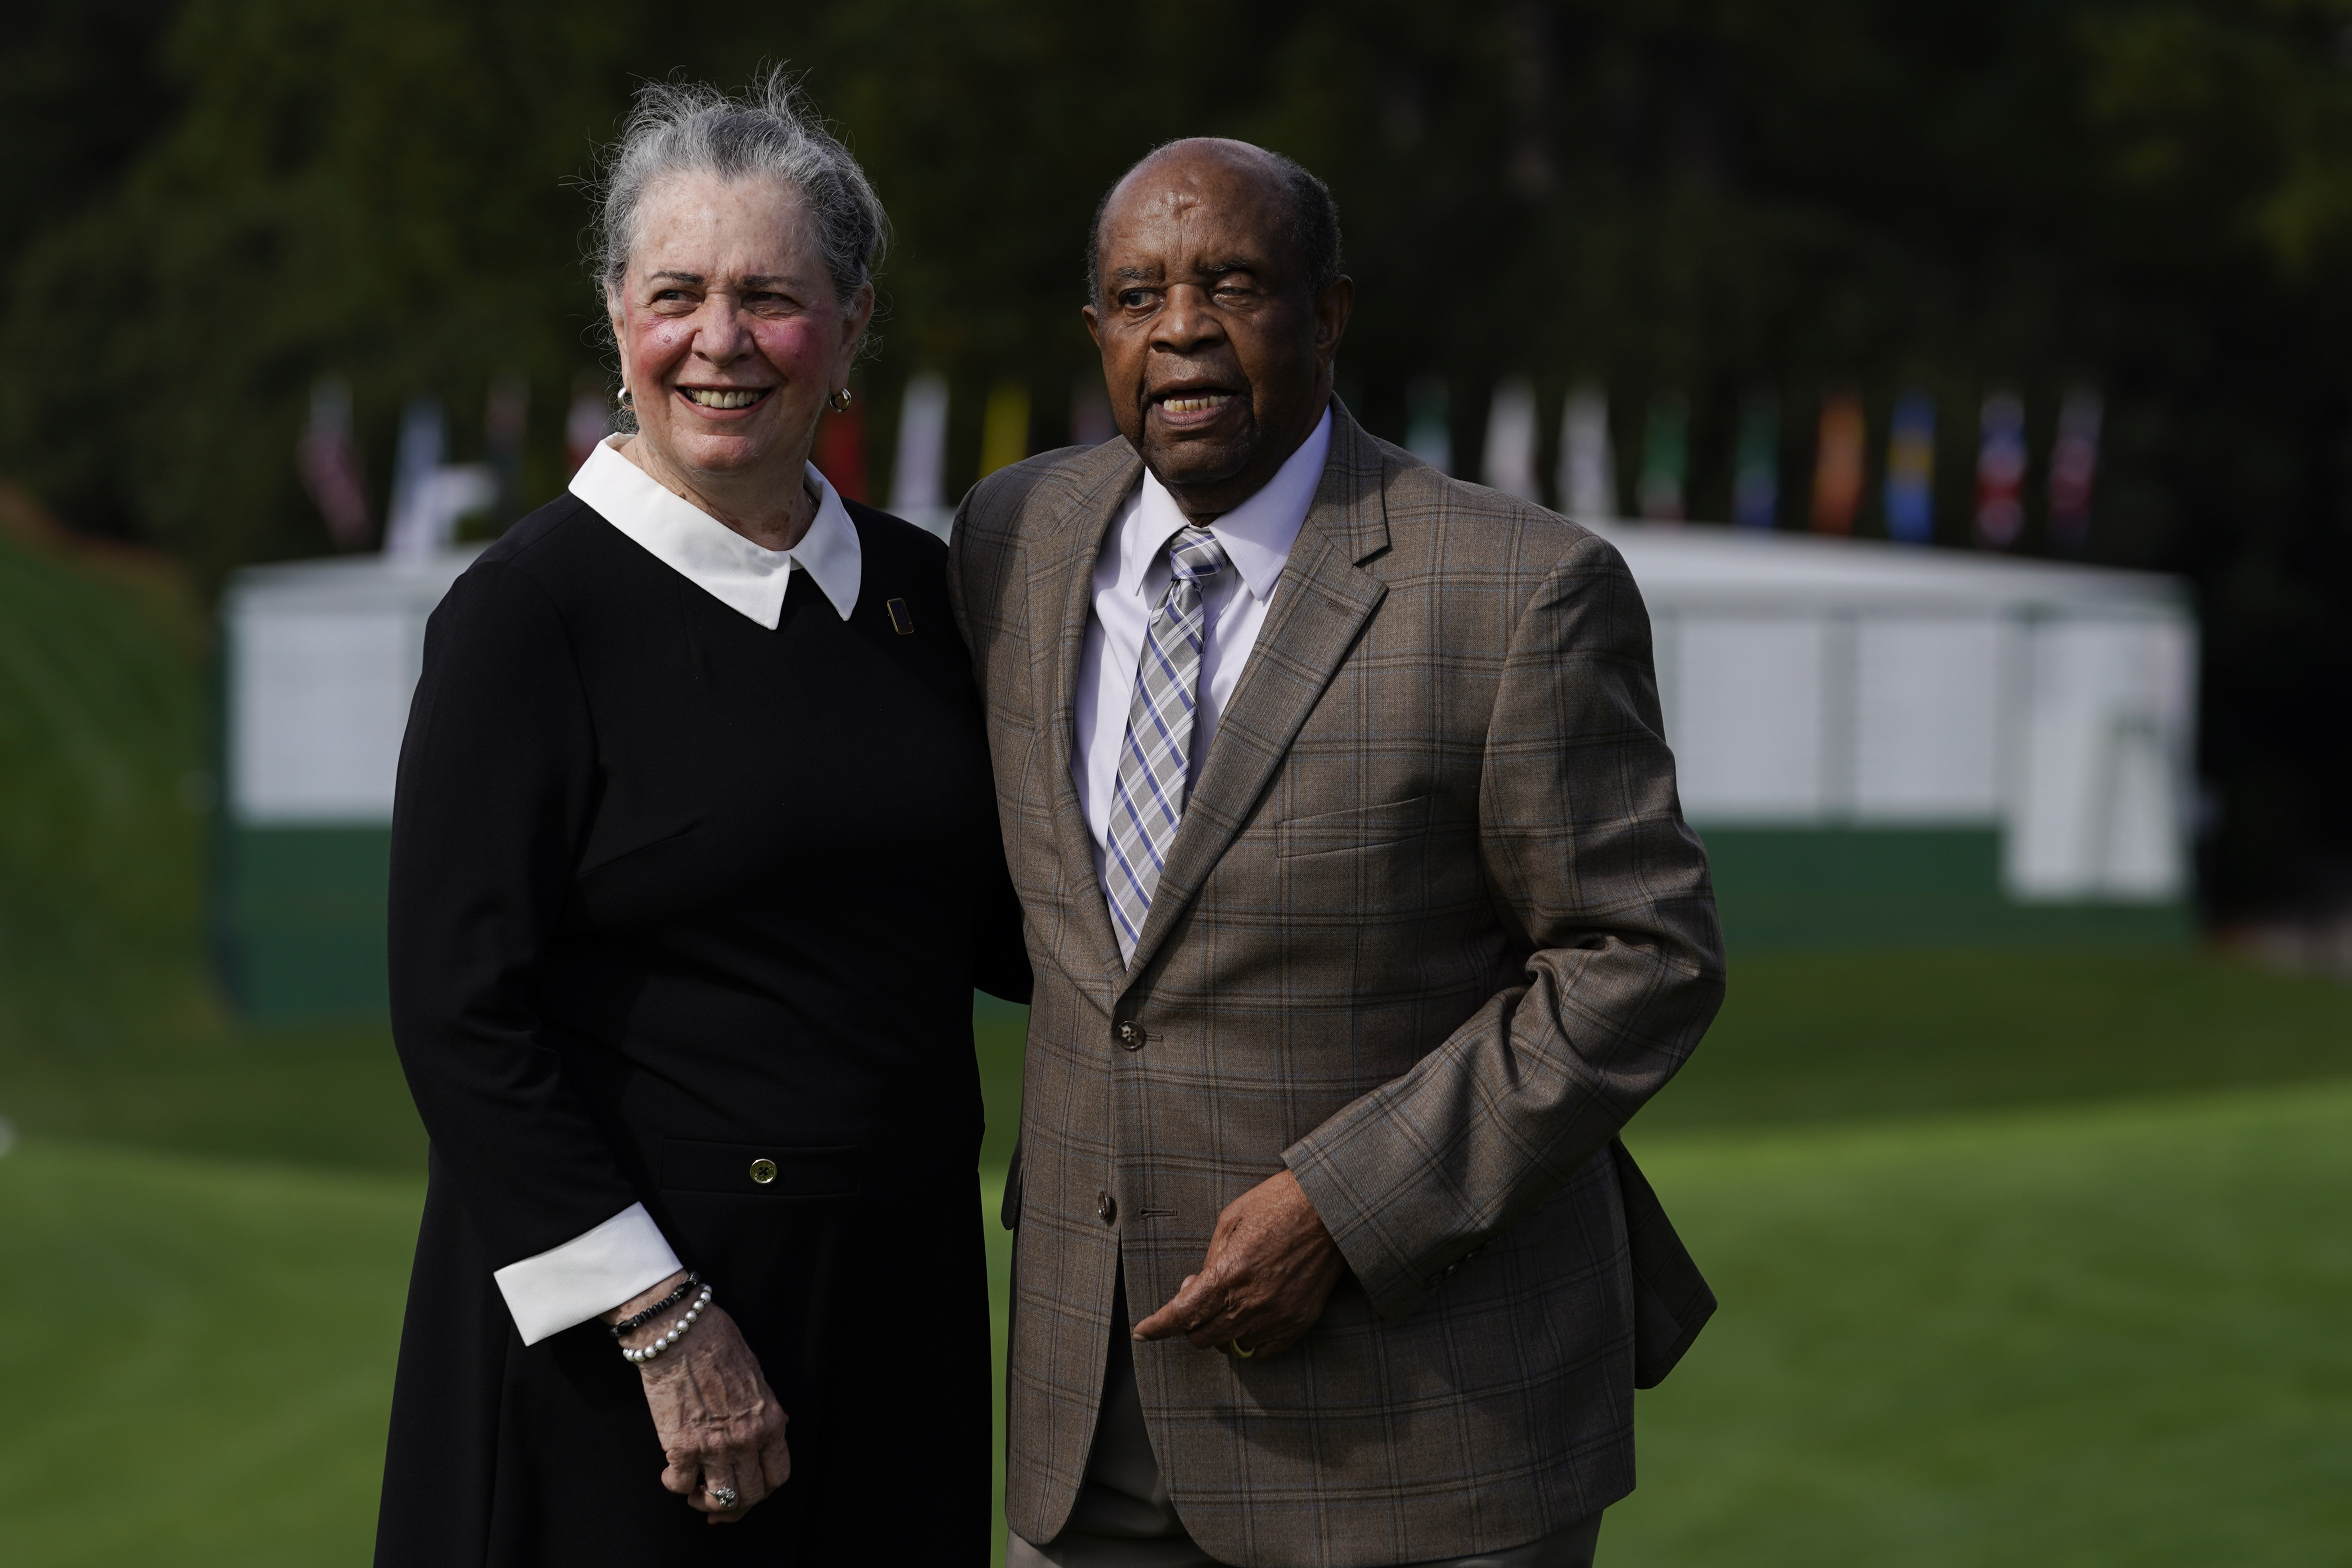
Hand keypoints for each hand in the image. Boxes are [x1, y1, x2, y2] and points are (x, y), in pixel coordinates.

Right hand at [609, 1277, 789, 1524]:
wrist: (680, 1332)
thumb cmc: (717, 1345)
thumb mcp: (756, 1378)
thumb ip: (761, 1411)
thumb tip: (765, 1432)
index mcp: (769, 1421)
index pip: (778, 1475)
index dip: (762, 1491)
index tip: (748, 1491)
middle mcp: (746, 1439)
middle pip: (750, 1495)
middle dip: (735, 1506)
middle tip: (718, 1499)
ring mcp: (714, 1446)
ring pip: (719, 1498)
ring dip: (705, 1501)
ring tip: (695, 1491)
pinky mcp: (680, 1447)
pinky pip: (680, 1485)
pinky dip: (675, 1484)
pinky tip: (671, 1472)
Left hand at [1131, 1169, 1347, 1358]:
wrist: (1330, 1209)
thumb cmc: (1279, 1204)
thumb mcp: (1230, 1220)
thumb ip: (1209, 1260)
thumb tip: (1195, 1288)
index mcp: (1229, 1273)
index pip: (1181, 1315)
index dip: (1157, 1327)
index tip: (1144, 1332)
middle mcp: (1251, 1302)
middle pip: (1203, 1338)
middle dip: (1191, 1323)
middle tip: (1199, 1297)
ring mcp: (1277, 1316)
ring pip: (1233, 1345)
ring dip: (1222, 1329)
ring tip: (1231, 1300)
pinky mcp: (1299, 1321)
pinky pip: (1264, 1350)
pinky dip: (1251, 1339)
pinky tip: (1251, 1315)